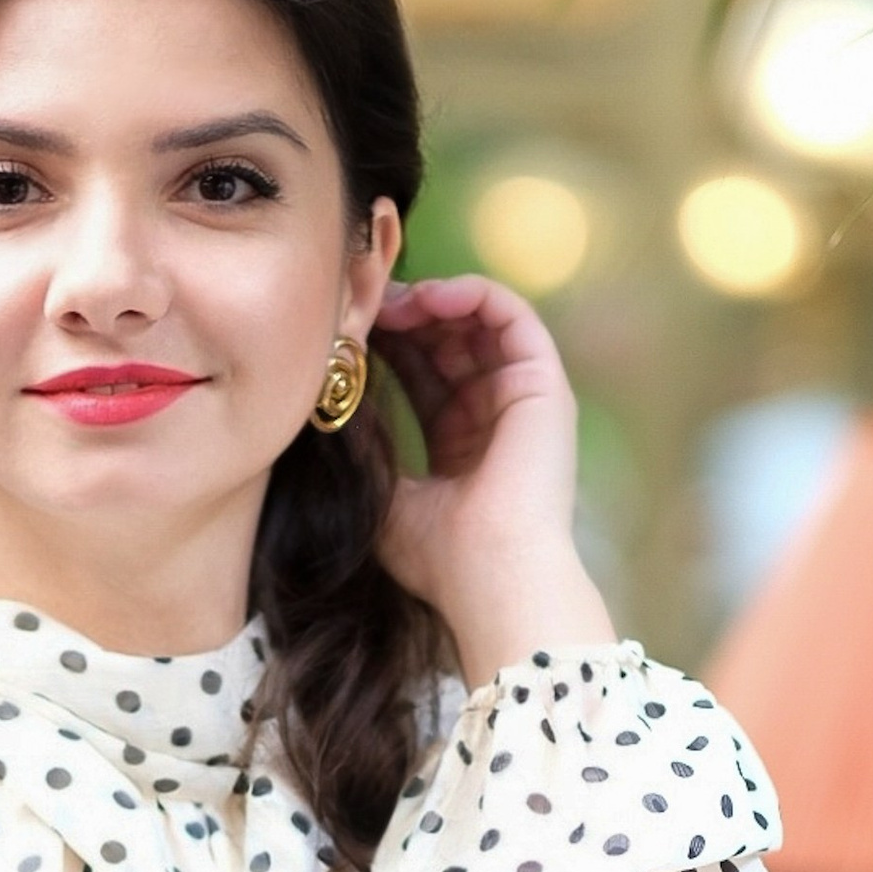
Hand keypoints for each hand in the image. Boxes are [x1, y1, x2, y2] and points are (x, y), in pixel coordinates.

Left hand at [373, 275, 614, 686]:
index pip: (425, 377)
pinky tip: (430, 296)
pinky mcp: (544, 384)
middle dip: (408, 317)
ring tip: (395, 299)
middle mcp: (495, 419)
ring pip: (481, 323)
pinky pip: (512, 316)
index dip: (391, 346)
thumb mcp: (384, 492)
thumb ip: (365, 444)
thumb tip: (328, 396)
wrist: (490, 576)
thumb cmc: (438, 554)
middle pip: (451, 344)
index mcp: (460, 446)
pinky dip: (473, 295)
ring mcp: (523, 400)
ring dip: (436, 300)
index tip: (352, 331)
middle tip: (369, 303)